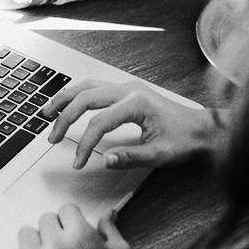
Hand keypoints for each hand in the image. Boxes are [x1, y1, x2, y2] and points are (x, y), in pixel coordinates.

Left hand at [11, 204, 148, 248]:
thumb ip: (110, 228)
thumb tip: (108, 214)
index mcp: (79, 235)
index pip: (65, 209)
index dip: (73, 219)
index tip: (74, 229)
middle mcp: (56, 246)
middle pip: (45, 220)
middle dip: (56, 228)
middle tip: (65, 243)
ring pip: (26, 234)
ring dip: (37, 240)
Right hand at [43, 79, 223, 169]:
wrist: (201, 128)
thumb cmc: (184, 140)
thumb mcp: (160, 155)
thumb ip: (130, 157)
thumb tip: (105, 160)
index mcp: (137, 103)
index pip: (99, 122)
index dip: (84, 144)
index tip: (79, 162)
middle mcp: (129, 89)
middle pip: (85, 97)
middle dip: (65, 118)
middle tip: (52, 137)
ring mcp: (127, 87)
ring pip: (87, 86)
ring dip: (65, 98)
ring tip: (47, 113)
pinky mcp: (126, 90)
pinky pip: (95, 86)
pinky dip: (77, 94)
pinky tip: (68, 103)